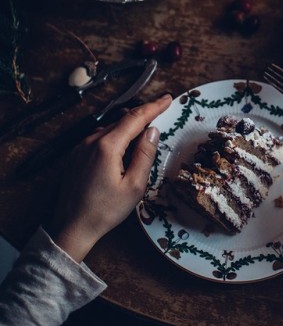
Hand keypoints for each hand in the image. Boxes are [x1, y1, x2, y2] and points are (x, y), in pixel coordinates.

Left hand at [48, 93, 171, 262]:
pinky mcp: (76, 155)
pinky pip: (100, 138)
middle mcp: (91, 141)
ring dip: (129, 129)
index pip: (135, 117)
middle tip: (161, 117)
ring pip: (111, 128)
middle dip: (143, 117)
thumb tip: (152, 131)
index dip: (154, 107)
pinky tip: (123, 152)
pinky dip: (116, 138)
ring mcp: (81, 147)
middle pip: (122, 120)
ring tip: (143, 139)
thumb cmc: (105, 210)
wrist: (71, 227)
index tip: (168, 99)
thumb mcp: (134, 186)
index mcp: (107, 146)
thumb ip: (145, 155)